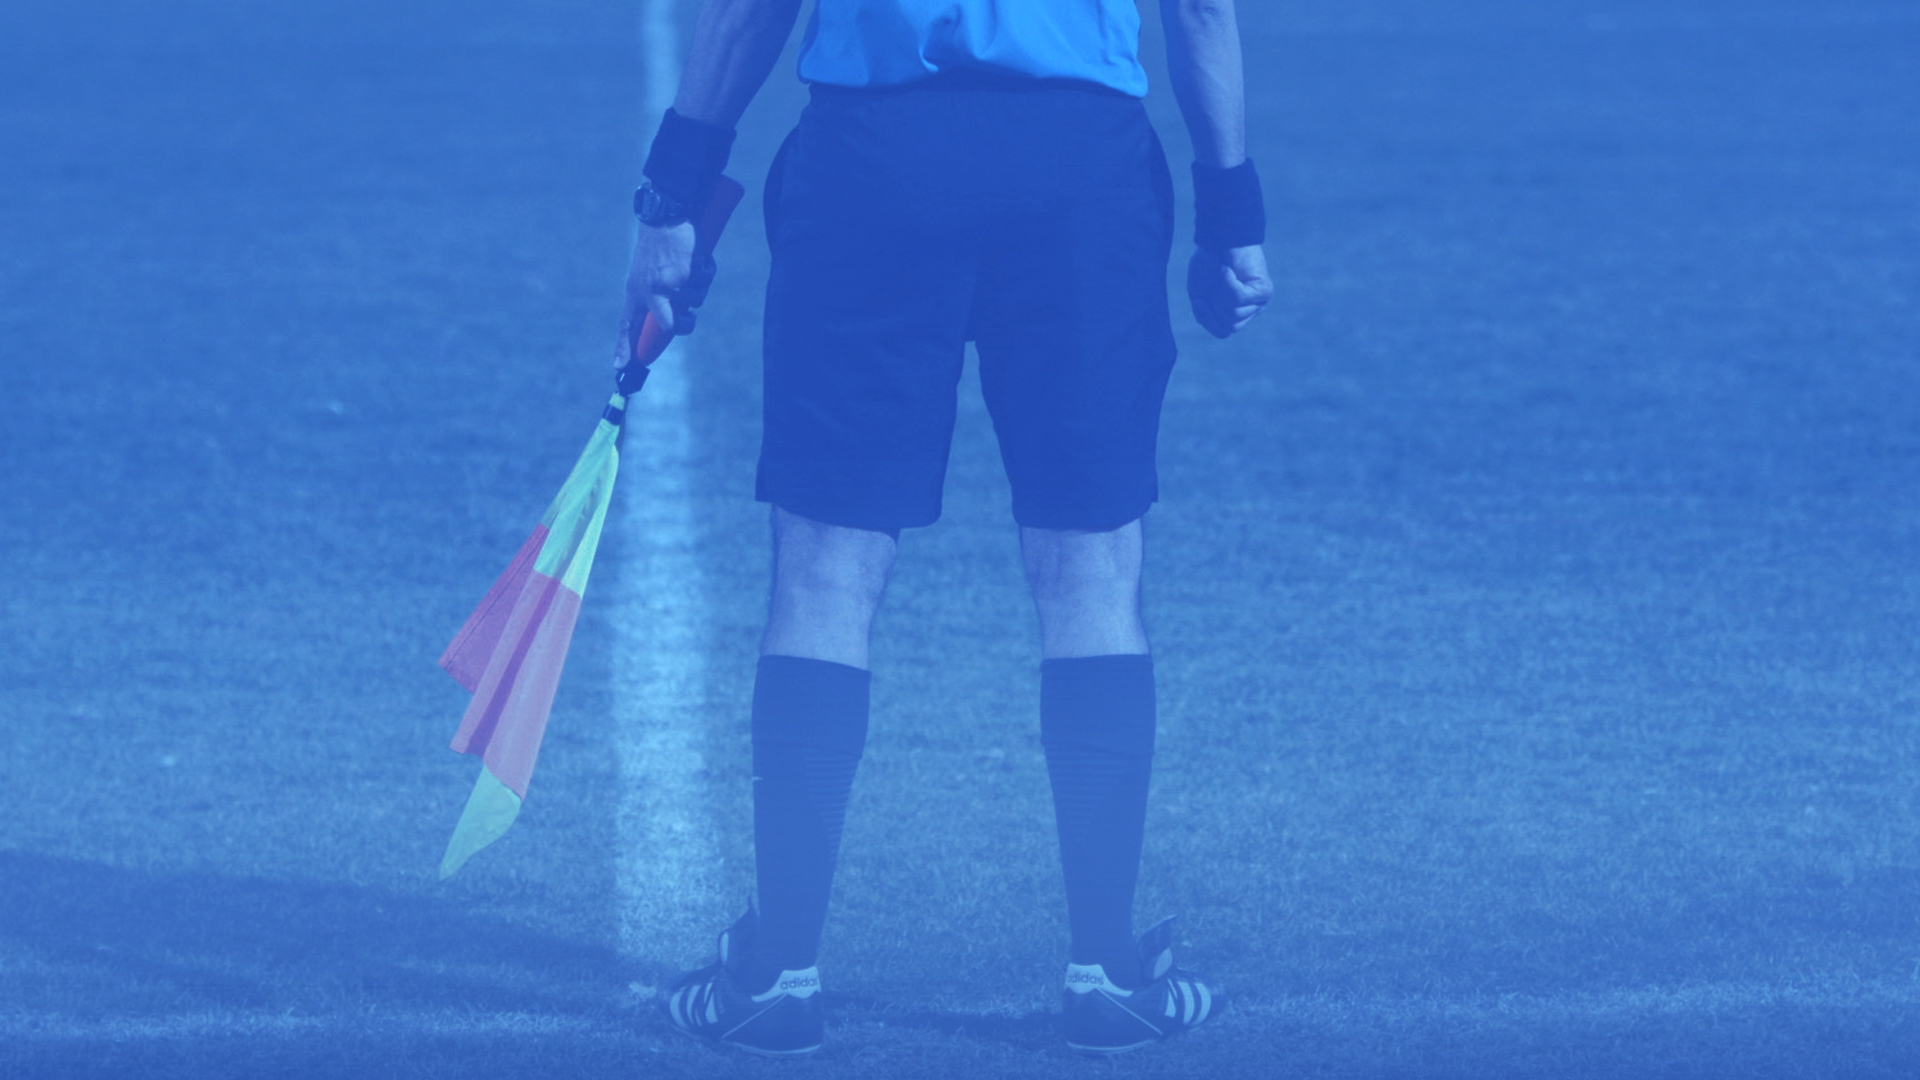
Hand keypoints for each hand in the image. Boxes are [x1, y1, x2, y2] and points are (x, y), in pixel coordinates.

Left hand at [618, 221, 713, 363]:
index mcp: (636, 290)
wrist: (667, 211)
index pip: (627, 324)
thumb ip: (659, 294)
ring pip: (695, 302)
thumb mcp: (650, 271)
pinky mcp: (685, 274)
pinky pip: (704, 282)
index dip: (623, 346)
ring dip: (699, 286)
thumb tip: (677, 318)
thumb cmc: (660, 242)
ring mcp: (667, 284)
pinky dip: (707, 270)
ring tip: (691, 266)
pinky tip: (697, 256)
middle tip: (688, 318)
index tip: (620, 368)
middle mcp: (648, 290)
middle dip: (685, 325)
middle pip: (671, 326)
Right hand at [1186, 244, 1272, 338]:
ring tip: (1222, 274)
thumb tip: (1225, 331)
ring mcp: (1260, 302)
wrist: (1218, 238)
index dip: (1209, 318)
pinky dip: (1227, 283)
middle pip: (1230, 325)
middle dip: (1215, 305)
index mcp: (1234, 312)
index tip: (1200, 298)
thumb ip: (1208, 317)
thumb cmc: (1207, 263)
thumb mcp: (1200, 295)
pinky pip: (1239, 298)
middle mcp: (1251, 310)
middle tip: (1214, 282)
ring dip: (1221, 293)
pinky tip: (1226, 270)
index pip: (1223, 331)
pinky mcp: (1264, 291)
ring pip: (1235, 314)